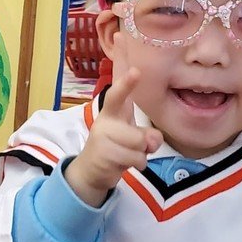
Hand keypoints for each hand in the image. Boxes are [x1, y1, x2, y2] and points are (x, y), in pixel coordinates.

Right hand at [66, 66, 163, 206]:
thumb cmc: (116, 146)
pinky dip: (136, 164)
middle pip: (139, 134)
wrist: (91, 170)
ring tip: (126, 154)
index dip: (126, 84)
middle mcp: (105, 122)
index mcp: (112, 111)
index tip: (136, 71)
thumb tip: (150, 142)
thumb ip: (148, 135)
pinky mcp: (103, 156)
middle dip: (144, 144)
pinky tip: (123, 163)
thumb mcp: (136, 136)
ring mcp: (102, 139)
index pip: (117, 95)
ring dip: (140, 156)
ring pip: (139, 148)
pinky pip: (135, 160)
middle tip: (135, 146)